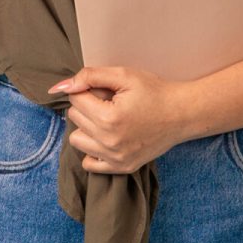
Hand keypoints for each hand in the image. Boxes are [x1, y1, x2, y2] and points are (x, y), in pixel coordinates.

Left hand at [50, 67, 191, 174]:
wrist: (182, 114)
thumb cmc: (155, 91)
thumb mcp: (124, 75)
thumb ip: (90, 76)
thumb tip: (60, 87)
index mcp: (109, 117)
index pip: (75, 99)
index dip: (88, 89)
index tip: (106, 90)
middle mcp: (109, 142)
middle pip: (75, 118)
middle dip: (88, 106)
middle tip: (111, 102)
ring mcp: (115, 158)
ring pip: (77, 140)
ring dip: (87, 127)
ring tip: (109, 120)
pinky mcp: (121, 167)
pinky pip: (89, 163)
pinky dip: (94, 149)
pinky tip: (108, 137)